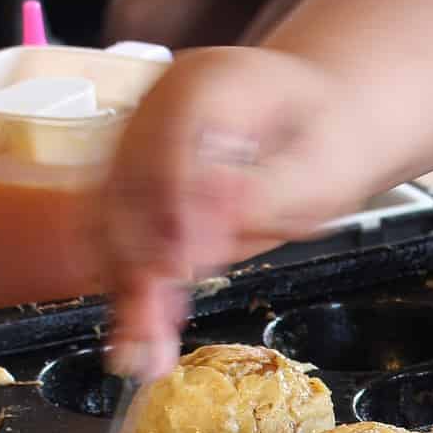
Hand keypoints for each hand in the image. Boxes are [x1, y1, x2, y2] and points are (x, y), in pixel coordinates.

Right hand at [99, 48, 381, 379]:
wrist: (318, 120)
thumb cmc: (324, 140)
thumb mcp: (315, 169)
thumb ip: (258, 198)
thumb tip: (202, 235)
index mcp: (210, 82)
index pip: (171, 142)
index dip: (168, 206)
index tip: (175, 267)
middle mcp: (156, 107)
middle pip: (126, 186)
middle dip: (138, 264)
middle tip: (153, 331)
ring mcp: (135, 143)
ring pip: (108, 217)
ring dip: (123, 286)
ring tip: (142, 350)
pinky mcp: (129, 183)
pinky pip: (114, 236)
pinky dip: (127, 287)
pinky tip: (137, 335)